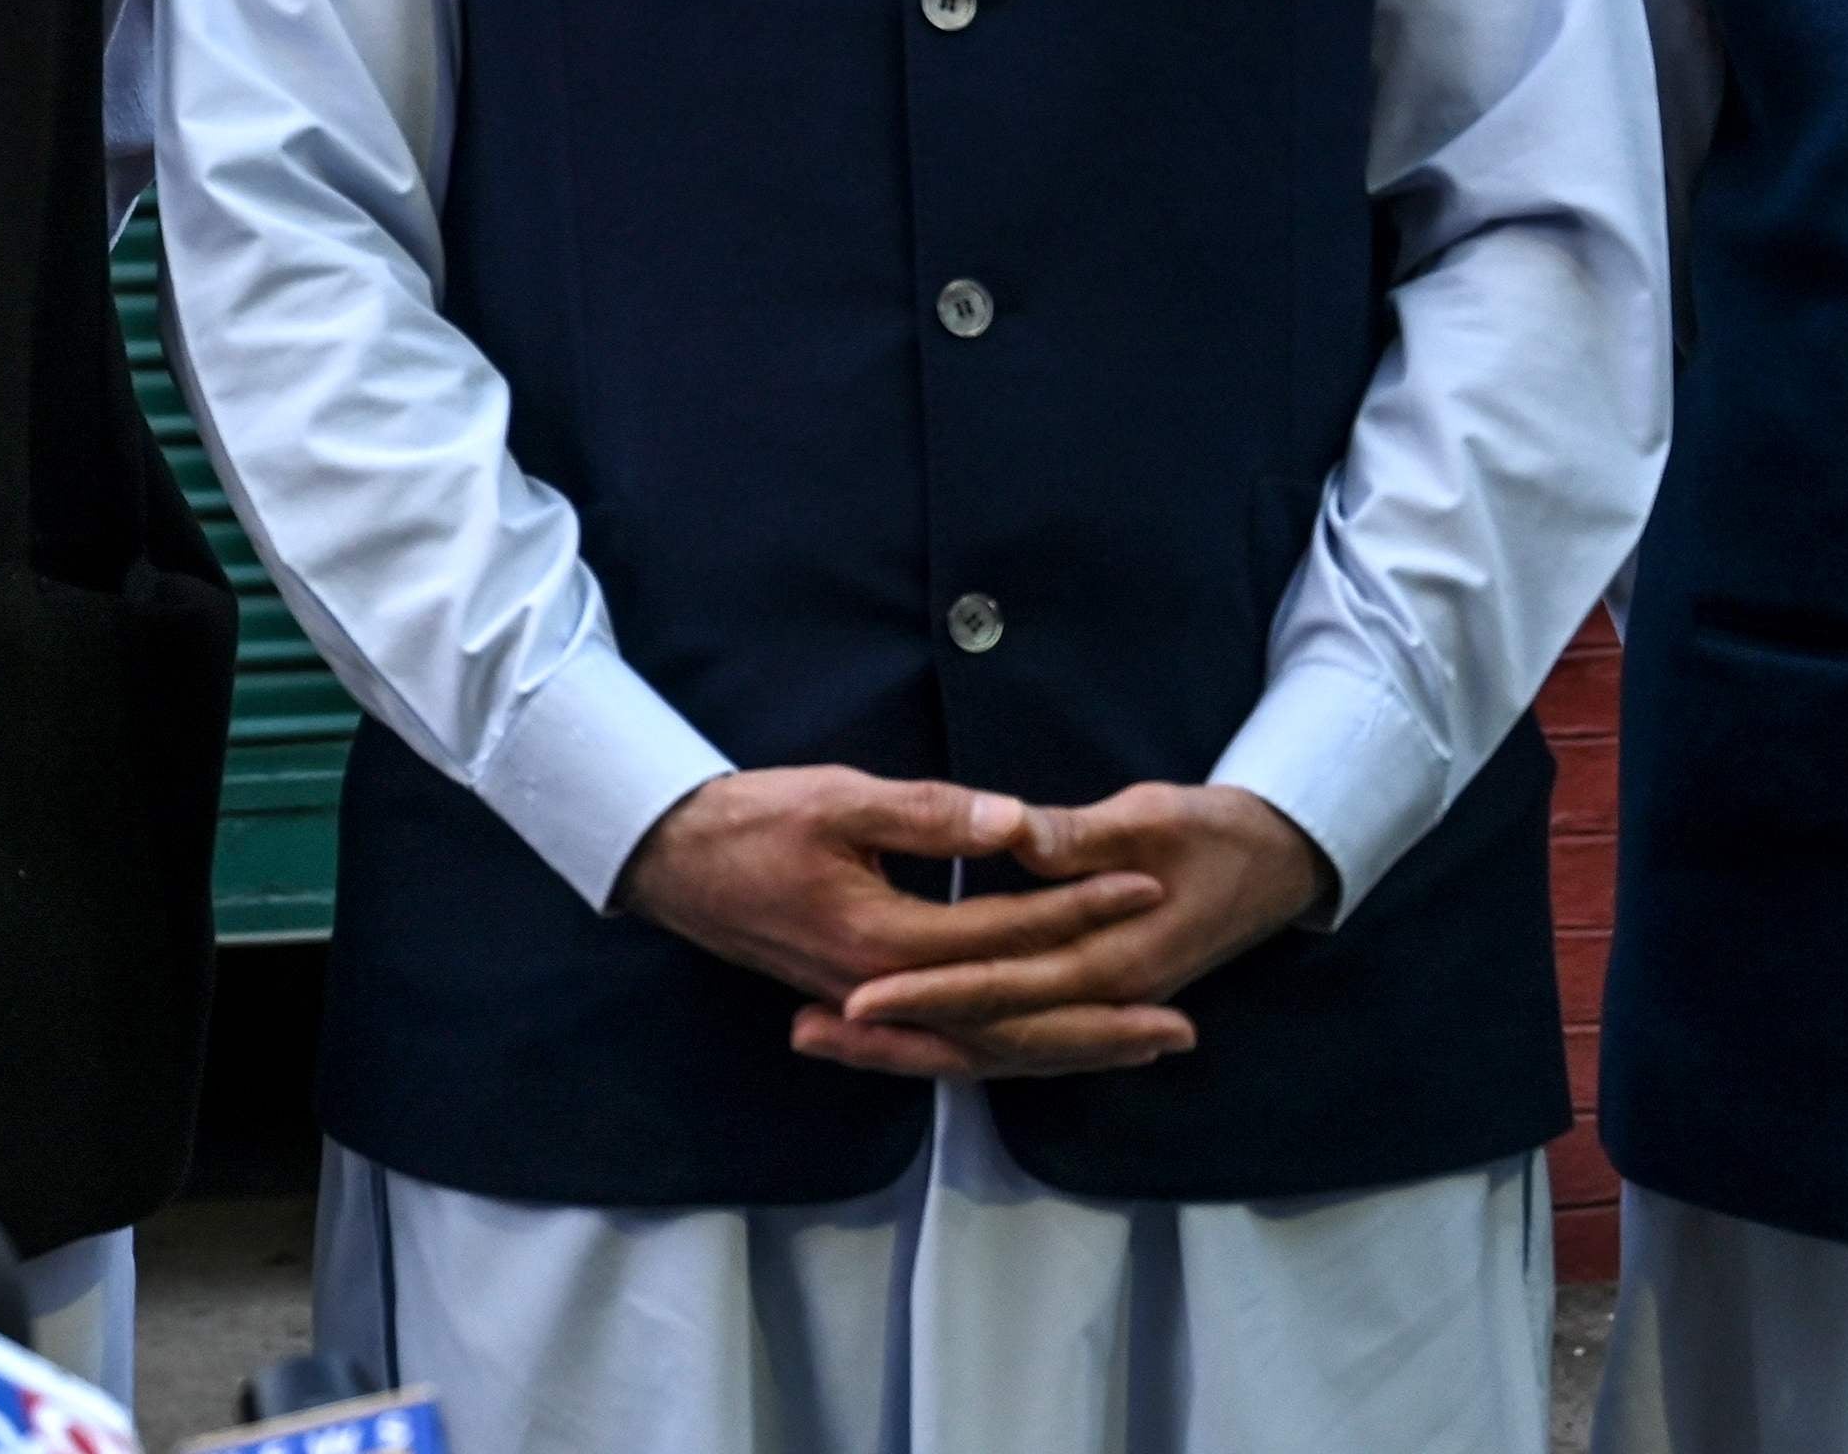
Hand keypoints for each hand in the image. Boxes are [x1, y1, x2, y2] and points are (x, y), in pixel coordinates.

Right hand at [616, 767, 1167, 1030]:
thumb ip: (932, 814)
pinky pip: (951, 1042)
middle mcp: (885, 993)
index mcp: (886, 941)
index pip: (1007, 931)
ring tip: (1139, 1045)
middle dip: (1101, 1021)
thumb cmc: (747, 820)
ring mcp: (871, 1007)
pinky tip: (1046, 1046)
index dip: (1081, 906)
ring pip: (987, 1043)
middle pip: (1012, 1019)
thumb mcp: (837, 798)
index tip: (1147, 887)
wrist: (665, 860)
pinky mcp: (861, 1005)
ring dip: (1066, 1047)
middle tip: (1182, 1028)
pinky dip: (1007, 1048)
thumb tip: (1021, 824)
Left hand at [803, 782, 1331, 1080]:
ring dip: (911, 1045)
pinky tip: (897, 1029)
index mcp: (1111, 958)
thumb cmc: (1219, 830)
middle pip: (983, 1036)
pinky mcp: (1087, 996)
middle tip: (809, 1031)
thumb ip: (1080, 834)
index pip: (1000, 986)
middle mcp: (1098, 997)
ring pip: (990, 1045)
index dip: (927, 990)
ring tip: (825, 1036)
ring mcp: (1094, 1004)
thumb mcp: (1152, 816)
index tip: (856, 992)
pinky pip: (1011, 1034)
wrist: (1283, 859)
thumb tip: (1015, 831)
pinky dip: (953, 1035)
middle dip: (897, 1036)